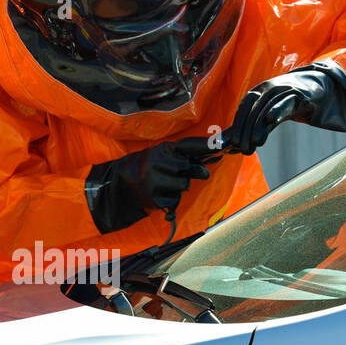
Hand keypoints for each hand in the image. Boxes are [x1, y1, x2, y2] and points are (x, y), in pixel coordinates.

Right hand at [85, 136, 221, 233]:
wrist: (122, 184)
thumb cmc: (149, 166)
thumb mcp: (163, 154)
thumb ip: (186, 153)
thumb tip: (212, 154)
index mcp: (161, 149)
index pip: (189, 146)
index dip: (206, 146)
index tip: (223, 144)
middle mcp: (156, 162)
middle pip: (188, 169)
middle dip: (192, 172)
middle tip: (188, 173)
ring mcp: (154, 181)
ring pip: (184, 186)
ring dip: (180, 187)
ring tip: (166, 184)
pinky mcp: (154, 198)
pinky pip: (175, 200)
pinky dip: (172, 199)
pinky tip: (161, 194)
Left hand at [223, 61, 345, 153]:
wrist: (314, 90)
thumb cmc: (284, 104)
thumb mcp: (266, 113)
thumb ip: (248, 127)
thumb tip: (224, 145)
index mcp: (257, 92)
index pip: (244, 109)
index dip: (238, 126)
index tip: (233, 144)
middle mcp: (268, 89)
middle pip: (254, 111)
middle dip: (247, 131)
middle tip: (244, 150)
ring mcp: (283, 89)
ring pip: (268, 108)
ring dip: (260, 126)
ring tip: (256, 143)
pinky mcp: (298, 94)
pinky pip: (286, 102)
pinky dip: (277, 109)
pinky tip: (271, 120)